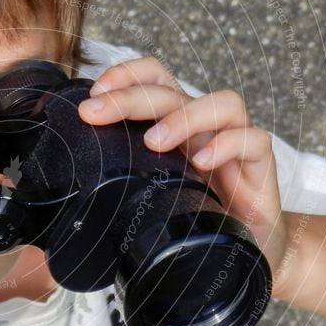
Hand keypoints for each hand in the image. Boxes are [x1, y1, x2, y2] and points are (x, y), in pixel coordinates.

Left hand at [78, 57, 288, 293]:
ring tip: (153, 141)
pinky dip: (227, 144)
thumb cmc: (197, 220)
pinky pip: (252, 139)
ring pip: (221, 103)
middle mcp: (204, 127)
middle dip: (130, 95)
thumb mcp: (151, 199)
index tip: (93, 94)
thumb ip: (121, 190)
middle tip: (96, 111)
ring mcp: (234, 143)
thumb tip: (64, 206)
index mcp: (175, 127)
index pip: (154, 79)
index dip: (126, 75)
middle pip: (172, 90)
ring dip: (182, 116)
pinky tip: (202, 163)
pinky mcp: (261, 166)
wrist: (253, 251)